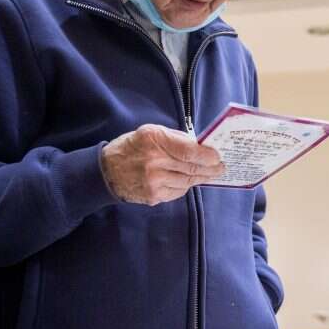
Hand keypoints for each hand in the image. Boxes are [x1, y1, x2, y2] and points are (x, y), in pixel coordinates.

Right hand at [100, 124, 224, 204]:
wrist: (106, 172)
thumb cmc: (131, 147)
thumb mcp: (150, 132)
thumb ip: (175, 138)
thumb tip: (199, 145)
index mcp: (154, 141)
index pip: (189, 151)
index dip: (207, 155)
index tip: (218, 156)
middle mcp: (154, 162)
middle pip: (191, 168)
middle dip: (210, 169)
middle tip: (221, 167)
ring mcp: (154, 182)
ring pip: (187, 182)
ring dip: (201, 178)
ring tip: (211, 174)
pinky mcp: (153, 196)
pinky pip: (178, 191)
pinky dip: (185, 185)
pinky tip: (189, 180)